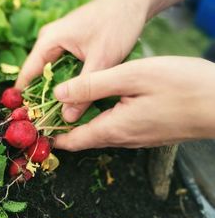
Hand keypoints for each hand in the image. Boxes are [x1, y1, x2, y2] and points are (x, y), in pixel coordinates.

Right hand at [16, 0, 148, 121]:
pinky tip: (74, 96)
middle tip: (46, 121)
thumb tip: (67, 117)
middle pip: (38, 74)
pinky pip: (62, 67)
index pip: (27, 73)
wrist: (134, 2)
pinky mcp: (71, 44)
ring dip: (57, 90)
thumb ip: (84, 91)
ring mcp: (60, 41)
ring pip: (52, 72)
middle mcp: (50, 40)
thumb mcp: (101, 61)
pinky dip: (67, 81)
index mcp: (49, 40)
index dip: (24, 96)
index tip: (25, 117)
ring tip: (59, 114)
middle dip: (42, 97)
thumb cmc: (117, 24)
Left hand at [53, 57, 214, 150]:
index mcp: (114, 128)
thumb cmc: (181, 86)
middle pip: (84, 139)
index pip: (73, 142)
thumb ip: (92, 85)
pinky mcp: (147, 131)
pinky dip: (100, 117)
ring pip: (100, 132)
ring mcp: (137, 137)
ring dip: (82, 121)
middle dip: (64, 127)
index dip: (52, 136)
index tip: (36, 126)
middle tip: (48, 110)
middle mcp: (123, 139)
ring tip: (68, 102)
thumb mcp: (131, 76)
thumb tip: (59, 93)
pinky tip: (100, 100)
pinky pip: (116, 127)